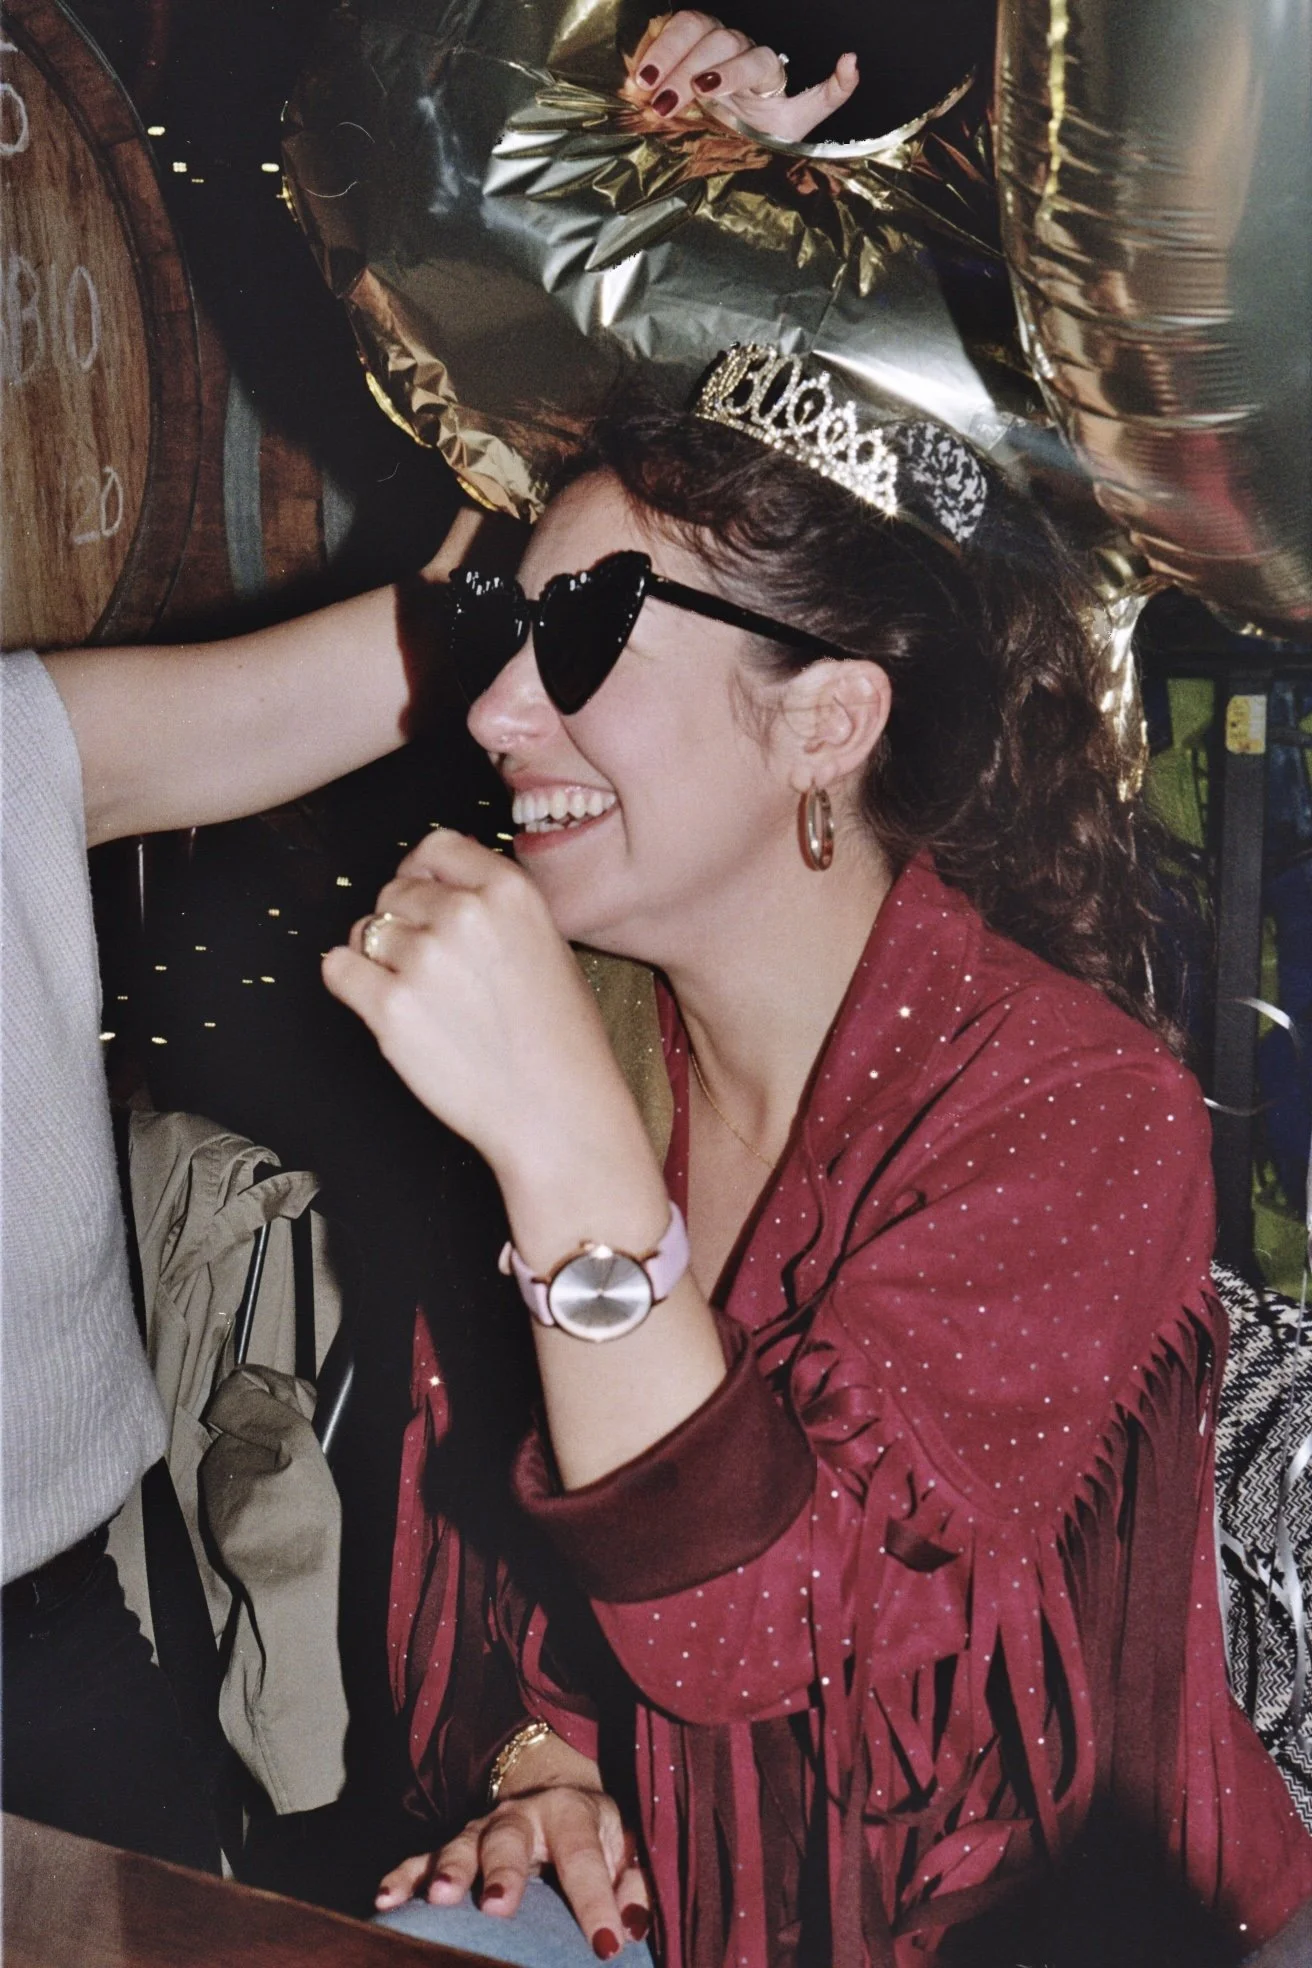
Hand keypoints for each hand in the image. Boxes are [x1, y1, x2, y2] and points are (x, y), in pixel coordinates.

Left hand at [322, 830, 658, 1218]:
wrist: (557, 1113)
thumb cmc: (560, 1041)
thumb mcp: (547, 945)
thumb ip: (494, 907)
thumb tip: (439, 887)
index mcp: (510, 892)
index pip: (437, 847)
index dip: (422, 873)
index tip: (422, 898)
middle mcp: (464, 914)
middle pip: (396, 891)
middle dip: (403, 923)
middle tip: (429, 970)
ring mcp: (423, 959)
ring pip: (365, 931)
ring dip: (378, 959)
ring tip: (419, 998)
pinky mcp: (389, 1008)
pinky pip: (337, 968)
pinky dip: (350, 983)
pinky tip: (383, 1007)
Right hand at [376, 1783, 650, 1956]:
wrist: (555, 1797)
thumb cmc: (593, 1836)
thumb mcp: (624, 1849)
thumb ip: (633, 1885)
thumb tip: (631, 1925)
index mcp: (571, 1814)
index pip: (585, 1859)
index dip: (597, 1902)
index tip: (607, 1945)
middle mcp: (521, 1817)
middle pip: (510, 1840)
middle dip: (503, 1872)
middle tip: (497, 1906)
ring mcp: (480, 1831)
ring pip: (460, 1846)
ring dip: (449, 1872)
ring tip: (439, 1901)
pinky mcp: (451, 1848)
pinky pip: (421, 1860)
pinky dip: (403, 1877)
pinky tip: (386, 1901)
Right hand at [624, 10, 857, 144]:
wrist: (734, 139)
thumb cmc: (765, 133)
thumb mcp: (799, 124)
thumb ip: (829, 95)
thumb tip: (852, 60)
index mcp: (764, 68)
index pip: (751, 59)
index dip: (728, 71)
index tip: (704, 89)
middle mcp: (735, 47)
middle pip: (714, 40)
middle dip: (686, 69)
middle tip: (665, 102)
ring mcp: (706, 42)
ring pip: (689, 27)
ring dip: (665, 54)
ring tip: (643, 84)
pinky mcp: (680, 43)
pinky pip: (665, 29)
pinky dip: (649, 48)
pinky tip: (636, 75)